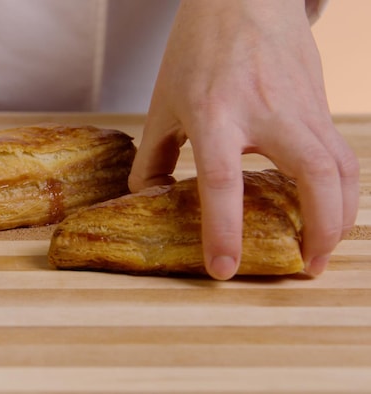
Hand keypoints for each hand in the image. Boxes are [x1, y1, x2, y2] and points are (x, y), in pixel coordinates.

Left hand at [128, 0, 358, 279]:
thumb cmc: (198, 47)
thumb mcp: (163, 100)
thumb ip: (152, 154)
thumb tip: (147, 199)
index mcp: (215, 113)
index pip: (223, 181)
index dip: (223, 230)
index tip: (223, 268)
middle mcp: (267, 112)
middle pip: (316, 178)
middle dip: (319, 231)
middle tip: (306, 267)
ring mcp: (303, 107)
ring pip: (343, 168)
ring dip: (340, 216)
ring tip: (321, 248)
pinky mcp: (320, 105)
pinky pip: (341, 154)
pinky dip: (342, 190)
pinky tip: (328, 208)